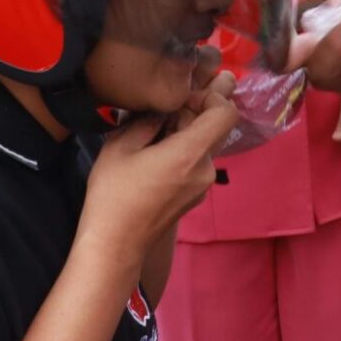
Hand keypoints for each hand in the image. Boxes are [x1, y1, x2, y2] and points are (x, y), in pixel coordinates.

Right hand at [80, 73, 239, 258]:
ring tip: (151, 137)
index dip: (212, 96)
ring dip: (184, 133)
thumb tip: (164, 109)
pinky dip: (182, 151)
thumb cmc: (113, 195)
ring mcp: (203, 186)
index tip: (183, 99)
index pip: (226, 113)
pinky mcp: (195, 195)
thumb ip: (147, 120)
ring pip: (204, 145)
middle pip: (214, 128)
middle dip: (191, 114)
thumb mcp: (120, 146)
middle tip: (158, 116)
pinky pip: (197, 162)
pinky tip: (154, 157)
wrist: (116, 243)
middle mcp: (205, 170)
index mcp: (190, 154)